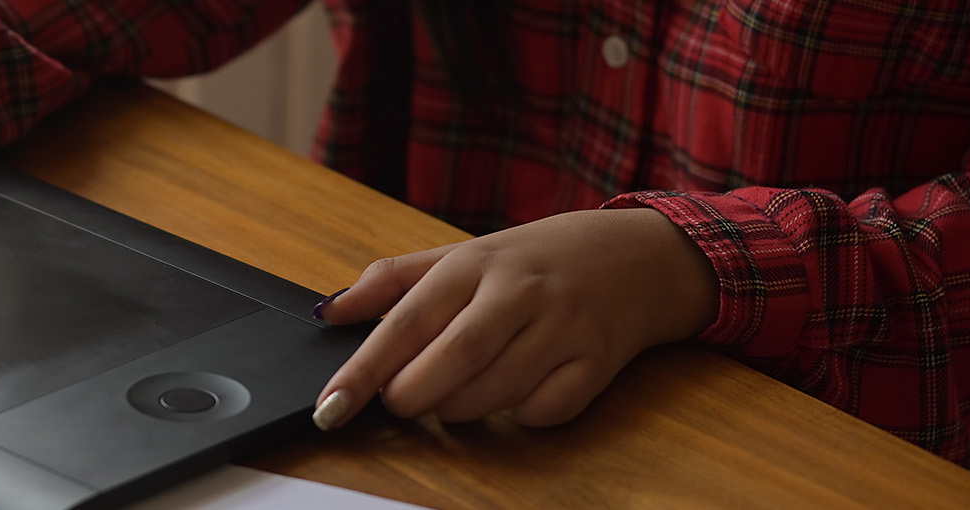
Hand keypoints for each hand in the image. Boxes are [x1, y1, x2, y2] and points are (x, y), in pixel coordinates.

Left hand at [311, 208, 717, 428]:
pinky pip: (544, 411)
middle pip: (452, 360)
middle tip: (399, 402)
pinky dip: (518, 415)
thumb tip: (330, 311)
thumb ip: (392, 281)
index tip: (330, 406)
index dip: (363, 370)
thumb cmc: (534, 260)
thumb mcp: (461, 254)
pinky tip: (514, 392)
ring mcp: (563, 327)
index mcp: (474, 263)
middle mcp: (520, 292)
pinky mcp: (599, 362)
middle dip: (412, 395)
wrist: (640, 255)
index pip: (405, 322)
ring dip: (458, 409)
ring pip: (494, 393)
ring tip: (450, 395)